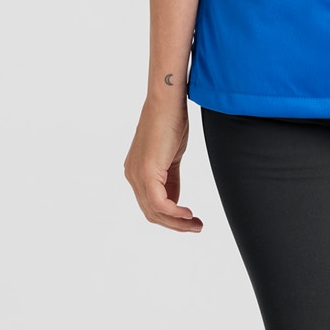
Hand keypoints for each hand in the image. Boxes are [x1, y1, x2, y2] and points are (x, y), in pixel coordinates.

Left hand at [124, 94, 202, 232]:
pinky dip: (175, 212)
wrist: (167, 102)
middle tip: (197, 227)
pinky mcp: (146, 172)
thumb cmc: (171, 121)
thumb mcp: (172, 157)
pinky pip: (160, 203)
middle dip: (175, 224)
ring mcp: (136, 174)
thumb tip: (176, 200)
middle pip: (151, 212)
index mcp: (136, 171)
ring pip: (154, 212)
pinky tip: (188, 214)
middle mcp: (132, 175)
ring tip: (196, 224)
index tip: (191, 220)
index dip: (171, 217)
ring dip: (177, 222)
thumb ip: (171, 179)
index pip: (151, 204)